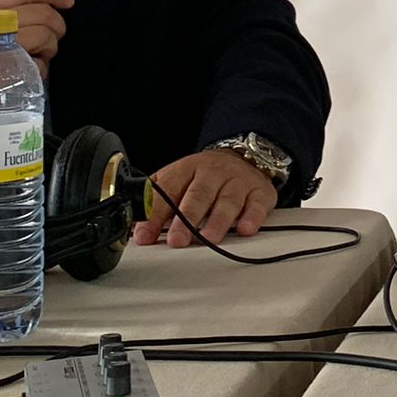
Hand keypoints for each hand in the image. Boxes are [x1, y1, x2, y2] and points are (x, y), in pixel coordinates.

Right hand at [0, 0, 74, 86]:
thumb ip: (5, 13)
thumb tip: (43, 7)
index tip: (69, 0)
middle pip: (43, 15)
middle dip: (57, 27)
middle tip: (53, 38)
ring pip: (44, 38)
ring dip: (50, 49)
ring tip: (39, 56)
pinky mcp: (3, 72)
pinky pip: (36, 66)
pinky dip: (39, 70)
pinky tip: (28, 73)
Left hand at [134, 149, 278, 248]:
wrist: (242, 156)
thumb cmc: (204, 177)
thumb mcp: (177, 181)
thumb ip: (156, 203)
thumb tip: (137, 231)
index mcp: (187, 169)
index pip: (167, 191)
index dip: (155, 215)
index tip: (145, 236)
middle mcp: (213, 173)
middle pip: (198, 195)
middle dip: (186, 219)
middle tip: (177, 240)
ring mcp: (237, 181)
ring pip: (227, 200)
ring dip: (217, 221)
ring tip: (208, 238)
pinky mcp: (259, 191)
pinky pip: (257, 204)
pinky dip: (252, 217)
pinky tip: (245, 229)